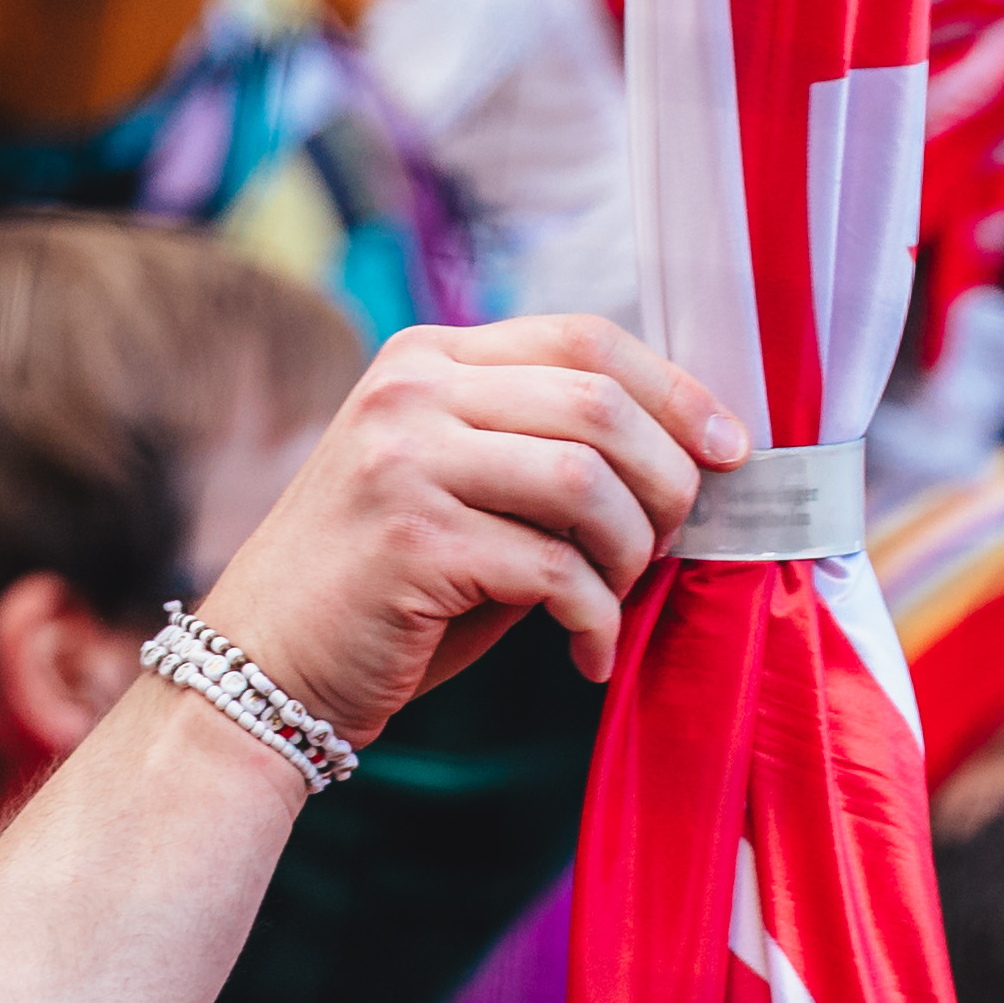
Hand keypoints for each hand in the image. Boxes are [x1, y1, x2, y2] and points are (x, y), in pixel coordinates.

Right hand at [196, 314, 741, 720]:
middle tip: (668, 549)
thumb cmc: (393, 586)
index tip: (732, 453)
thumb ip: (550, 455)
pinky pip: (557, 569)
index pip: (586, 338)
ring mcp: (403, 458)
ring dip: (631, 554)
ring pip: (588, 482)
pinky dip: (596, 621)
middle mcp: (411, 391)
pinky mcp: (411, 537)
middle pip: (601, 404)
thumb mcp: (469, 491)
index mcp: (431, 359)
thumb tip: (694, 459)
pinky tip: (587, 654)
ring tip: (615, 600)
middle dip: (669, 485)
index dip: (678, 393)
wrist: (270, 663)